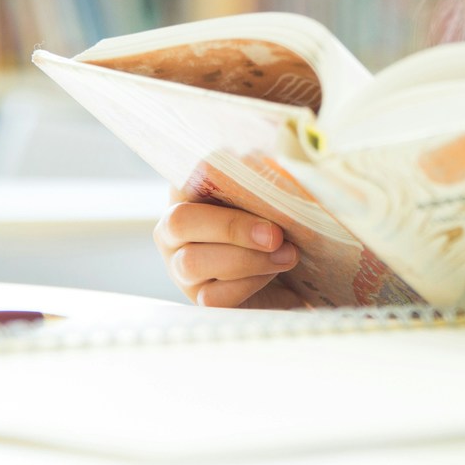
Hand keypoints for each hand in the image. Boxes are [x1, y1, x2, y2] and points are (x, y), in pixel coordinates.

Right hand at [153, 188, 302, 307]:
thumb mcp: (269, 200)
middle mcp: (174, 230)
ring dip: (248, 259)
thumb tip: (266, 164)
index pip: (185, 176)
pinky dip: (249, 284)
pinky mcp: (198, 299)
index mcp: (187, 193)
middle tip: (275, 235)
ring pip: (193, 262)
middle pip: (180, 221)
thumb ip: (264, 182)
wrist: (290, 273)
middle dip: (232, 227)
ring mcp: (180, 268)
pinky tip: (272, 274)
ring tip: (286, 255)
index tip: (252, 176)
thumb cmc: (273, 225)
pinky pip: (213, 296)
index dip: (214, 173)